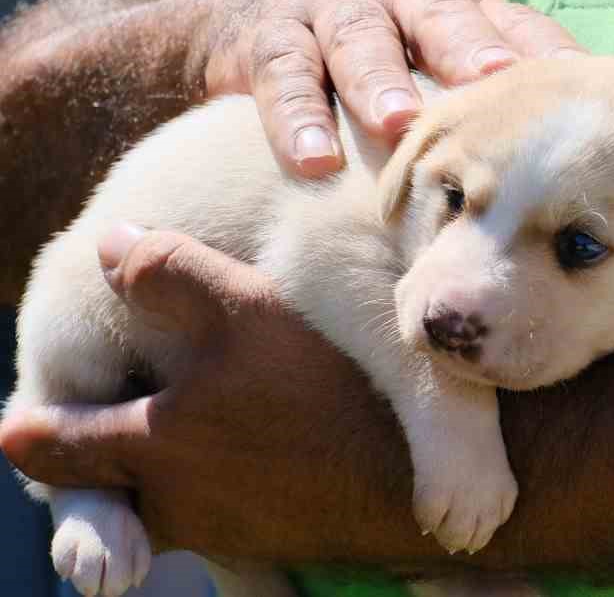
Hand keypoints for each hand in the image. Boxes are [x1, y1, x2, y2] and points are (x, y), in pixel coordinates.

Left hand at [0, 229, 430, 563]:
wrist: (409, 482)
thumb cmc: (324, 393)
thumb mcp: (248, 312)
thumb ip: (171, 274)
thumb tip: (110, 243)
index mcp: (145, 449)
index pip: (45, 447)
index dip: (33, 423)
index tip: (30, 409)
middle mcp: (169, 504)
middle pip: (96, 484)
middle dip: (95, 450)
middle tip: (115, 405)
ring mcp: (220, 530)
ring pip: (157, 499)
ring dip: (162, 463)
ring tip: (197, 413)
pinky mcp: (269, 536)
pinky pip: (217, 507)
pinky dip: (217, 477)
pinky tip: (258, 438)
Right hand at [201, 0, 582, 175]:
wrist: (257, 23)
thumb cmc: (384, 61)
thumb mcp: (441, 64)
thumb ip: (498, 96)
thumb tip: (590, 150)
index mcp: (456, 3)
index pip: (509, 22)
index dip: (541, 48)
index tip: (577, 80)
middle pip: (438, 14)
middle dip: (466, 45)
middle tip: (492, 79)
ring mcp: (332, 12)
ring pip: (359, 40)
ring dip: (379, 81)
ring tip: (399, 124)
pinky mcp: (268, 41)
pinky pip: (284, 76)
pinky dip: (298, 118)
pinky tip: (315, 161)